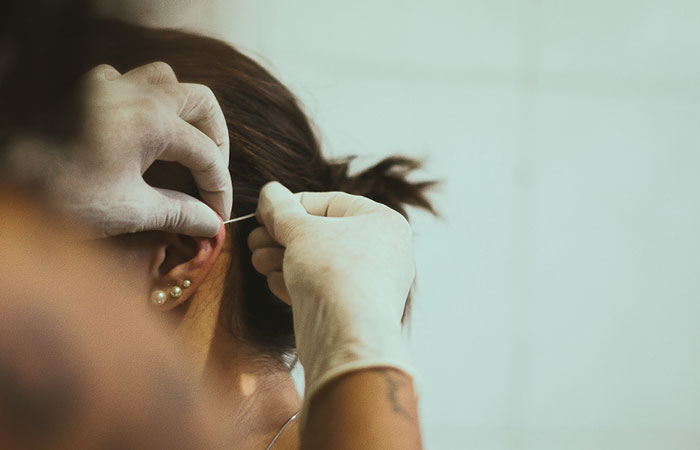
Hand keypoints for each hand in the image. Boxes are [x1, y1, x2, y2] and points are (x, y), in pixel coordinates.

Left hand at [16, 62, 231, 237]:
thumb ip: (178, 212)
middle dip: (215, 137)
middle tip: (212, 172)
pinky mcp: (85, 92)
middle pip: (200, 102)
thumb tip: (211, 224)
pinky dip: (141, 98)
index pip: (206, 153)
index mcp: (153, 120)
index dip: (219, 187)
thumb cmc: (64, 196)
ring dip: (183, 109)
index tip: (217, 215)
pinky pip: (124, 79)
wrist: (6, 179)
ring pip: (165, 79)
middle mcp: (136, 93)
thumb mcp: (129, 211)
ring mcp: (108, 87)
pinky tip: (137, 124)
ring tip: (184, 142)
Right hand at [248, 181, 415, 426]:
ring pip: (319, 262)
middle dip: (282, 236)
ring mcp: (370, 283)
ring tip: (257, 260)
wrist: (346, 337)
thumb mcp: (300, 230)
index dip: (292, 206)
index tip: (263, 213)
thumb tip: (269, 193)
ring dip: (283, 259)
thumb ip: (281, 209)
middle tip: (254, 241)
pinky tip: (273, 281)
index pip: (330, 202)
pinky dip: (296, 282)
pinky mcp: (354, 311)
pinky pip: (323, 288)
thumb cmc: (333, 273)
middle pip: (322, 233)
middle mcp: (383, 251)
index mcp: (382, 221)